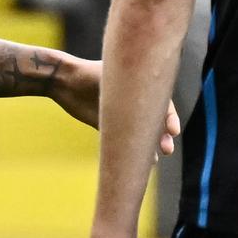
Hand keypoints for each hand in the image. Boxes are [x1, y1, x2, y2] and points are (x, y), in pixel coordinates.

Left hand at [50, 58, 181, 155]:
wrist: (64, 81)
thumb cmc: (88, 74)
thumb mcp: (113, 80)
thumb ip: (128, 91)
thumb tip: (137, 102)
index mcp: (139, 84)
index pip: (161, 102)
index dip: (170, 117)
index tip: (173, 131)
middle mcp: (132, 99)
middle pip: (155, 119)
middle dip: (163, 135)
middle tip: (167, 149)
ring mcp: (120, 113)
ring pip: (141, 132)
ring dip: (150, 145)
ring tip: (155, 159)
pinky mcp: (107, 125)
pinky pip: (124, 140)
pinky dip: (132, 151)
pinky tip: (142, 163)